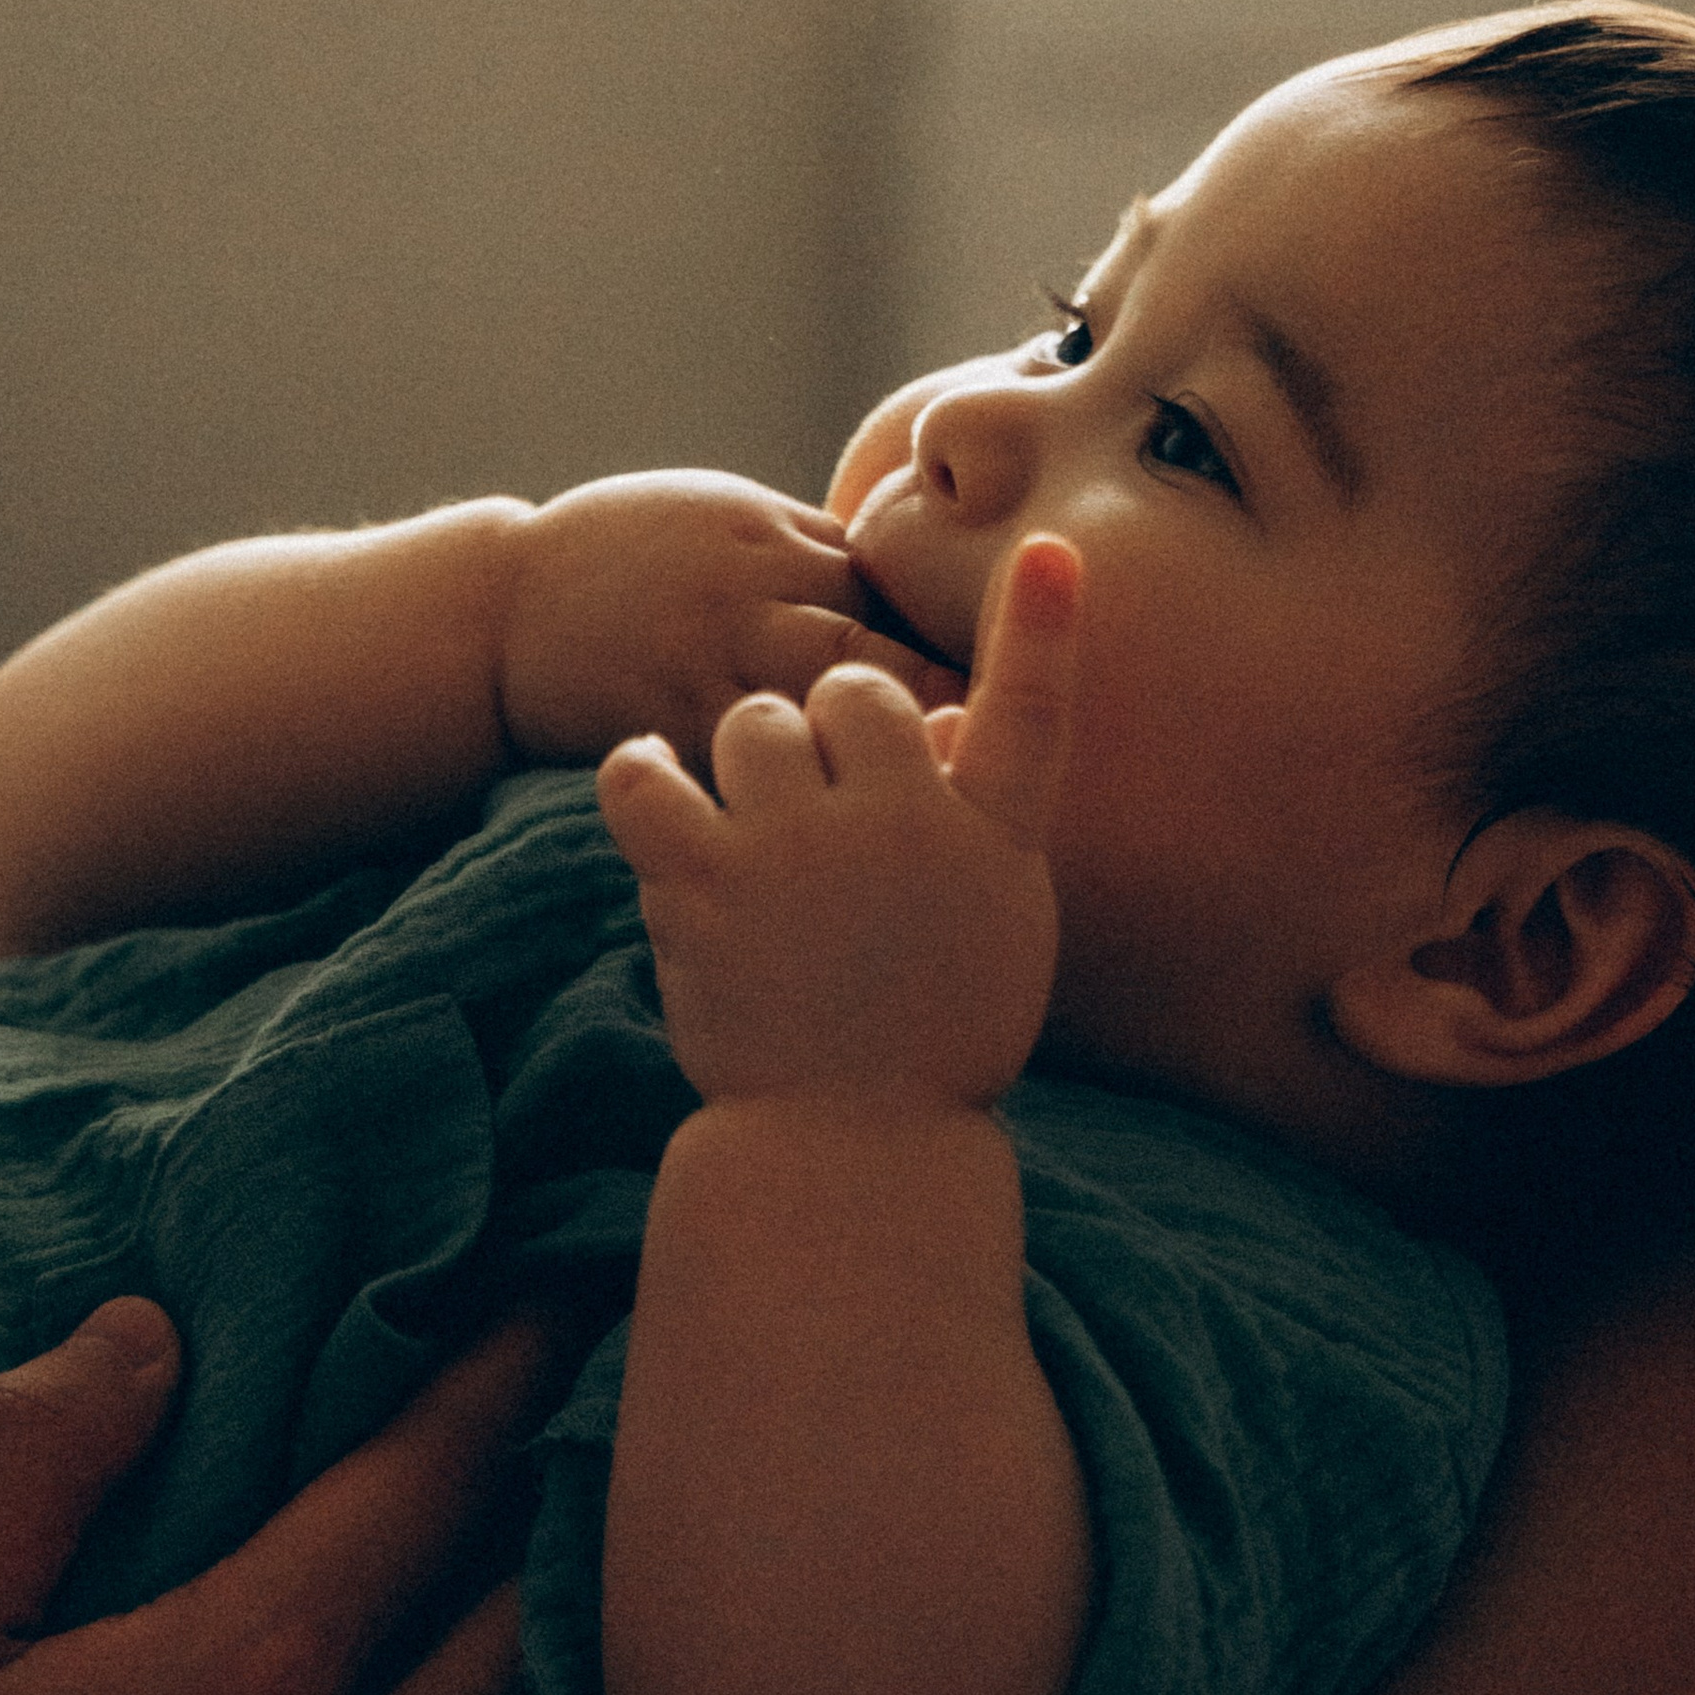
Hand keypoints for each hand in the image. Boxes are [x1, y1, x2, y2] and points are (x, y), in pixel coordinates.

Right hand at [0, 1296, 582, 1694]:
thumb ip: (22, 1459)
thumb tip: (152, 1328)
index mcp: (249, 1680)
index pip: (440, 1474)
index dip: (514, 1363)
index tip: (563, 1289)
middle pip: (551, 1598)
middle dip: (593, 1484)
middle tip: (630, 1401)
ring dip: (609, 1651)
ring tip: (639, 1564)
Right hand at [500, 470, 966, 774]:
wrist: (503, 609)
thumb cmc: (626, 561)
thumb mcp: (723, 522)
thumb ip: (809, 555)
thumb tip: (905, 586)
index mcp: (768, 536)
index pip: (880, 582)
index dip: (942, 634)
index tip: (997, 683)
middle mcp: (744, 592)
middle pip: (864, 644)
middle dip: (929, 699)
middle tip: (982, 754)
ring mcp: (704, 658)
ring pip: (813, 706)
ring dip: (872, 757)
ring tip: (928, 806)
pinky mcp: (666, 722)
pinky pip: (746, 766)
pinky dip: (797, 800)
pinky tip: (841, 842)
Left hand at [595, 534, 1078, 1110]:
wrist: (849, 1143)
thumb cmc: (931, 1031)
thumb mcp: (990, 921)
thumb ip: (965, 813)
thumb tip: (925, 721)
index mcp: (988, 838)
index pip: (1029, 712)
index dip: (1044, 627)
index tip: (1053, 552)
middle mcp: (901, 827)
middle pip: (842, 694)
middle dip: (824, 731)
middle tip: (817, 812)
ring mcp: (800, 851)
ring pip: (748, 725)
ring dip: (742, 761)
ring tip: (749, 832)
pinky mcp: (707, 886)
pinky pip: (648, 778)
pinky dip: (641, 773)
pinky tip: (650, 786)